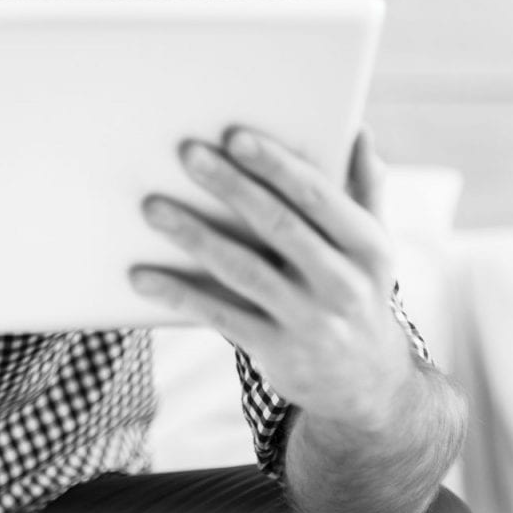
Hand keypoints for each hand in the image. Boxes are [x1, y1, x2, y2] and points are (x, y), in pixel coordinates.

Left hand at [129, 128, 416, 434]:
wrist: (366, 383)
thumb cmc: (355, 288)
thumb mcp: (371, 243)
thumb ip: (362, 186)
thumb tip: (356, 128)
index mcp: (368, 245)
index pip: (318, 196)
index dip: (277, 165)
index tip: (236, 135)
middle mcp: (344, 284)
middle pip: (279, 227)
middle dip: (231, 187)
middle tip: (187, 153)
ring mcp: (310, 321)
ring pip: (243, 271)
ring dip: (195, 236)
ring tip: (152, 207)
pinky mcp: (277, 353)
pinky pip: (220, 316)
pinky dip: (179, 294)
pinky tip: (141, 276)